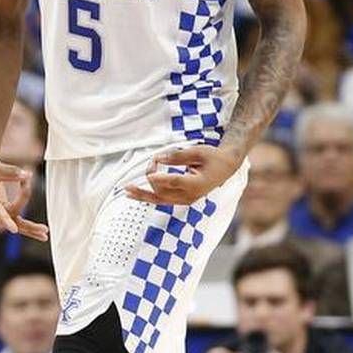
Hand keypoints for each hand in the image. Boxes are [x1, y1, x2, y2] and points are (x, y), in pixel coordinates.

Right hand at [0, 155, 49, 240]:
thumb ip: (9, 171)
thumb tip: (27, 175)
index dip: (4, 219)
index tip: (13, 228)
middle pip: (9, 219)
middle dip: (27, 225)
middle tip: (43, 229)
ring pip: (15, 223)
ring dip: (31, 227)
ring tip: (45, 232)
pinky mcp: (3, 212)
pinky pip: (17, 220)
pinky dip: (29, 225)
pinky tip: (41, 231)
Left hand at [124, 145, 241, 205]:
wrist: (225, 168)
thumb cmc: (213, 158)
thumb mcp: (198, 152)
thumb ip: (178, 156)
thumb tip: (160, 158)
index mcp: (197, 184)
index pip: (173, 181)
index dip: (159, 175)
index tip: (152, 166)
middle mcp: (190, 196)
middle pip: (162, 190)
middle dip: (152, 174)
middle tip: (154, 159)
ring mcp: (185, 200)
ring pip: (158, 200)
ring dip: (142, 194)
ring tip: (126, 190)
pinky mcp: (180, 200)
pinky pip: (160, 201)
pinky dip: (146, 198)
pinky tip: (133, 196)